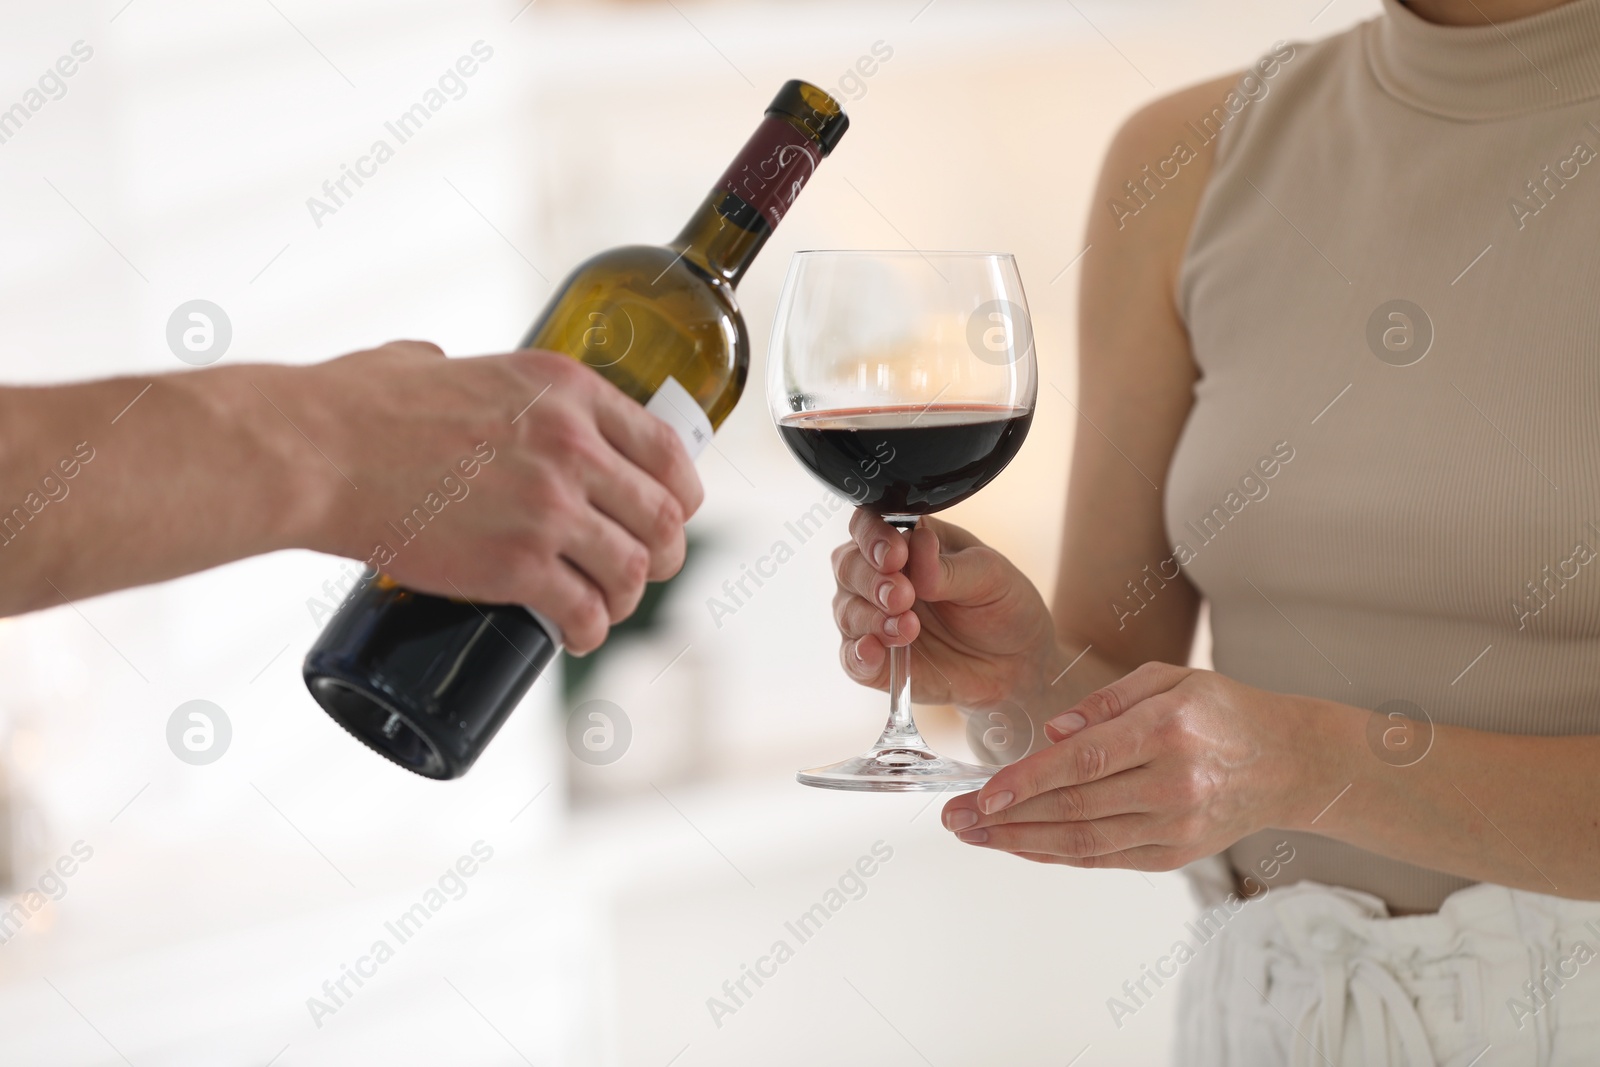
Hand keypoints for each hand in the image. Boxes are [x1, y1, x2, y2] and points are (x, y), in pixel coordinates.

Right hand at [289, 341, 702, 653]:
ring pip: (633, 569)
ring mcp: (550, 508)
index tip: (670, 514)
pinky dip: (589, 630)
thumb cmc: (361, 406)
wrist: (318, 454)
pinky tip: (577, 633)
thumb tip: (445, 370)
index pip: (666, 449)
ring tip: (606, 607)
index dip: (679, 493)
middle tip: (643, 570)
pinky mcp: (518, 565)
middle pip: (662, 516)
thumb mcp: (444, 361)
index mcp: (568, 390)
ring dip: (627, 598)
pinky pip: (584, 609)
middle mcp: (573, 447)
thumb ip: (468, 371)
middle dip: (664, 553)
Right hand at [831, 509, 1058, 708]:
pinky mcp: (877, 662)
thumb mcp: (989, 576)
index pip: (868, 526)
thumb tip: (917, 546)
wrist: (1017, 662)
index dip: (872, 537)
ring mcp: (874, 619)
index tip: (896, 556)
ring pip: (846, 611)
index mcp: (906, 543)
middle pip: (848, 566)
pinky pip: (851, 658)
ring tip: (908, 628)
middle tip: (903, 597)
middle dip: (871, 581)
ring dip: (870, 618)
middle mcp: (880, 577)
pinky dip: (857, 655)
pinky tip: (873, 652)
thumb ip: (949, 566)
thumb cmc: (1000, 605)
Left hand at [940, 663, 1317, 869]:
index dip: (1028, 781)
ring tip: (974, 836)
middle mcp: (1172, 785)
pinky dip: (1055, 856)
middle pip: (1074, 808)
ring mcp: (1175, 826)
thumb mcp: (1169, 677)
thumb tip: (1052, 733)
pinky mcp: (1174, 854)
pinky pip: (1103, 859)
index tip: (983, 792)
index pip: (1084, 762)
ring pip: (1083, 842)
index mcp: (1168, 730)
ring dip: (1020, 842)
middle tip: (955, 818)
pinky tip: (1019, 845)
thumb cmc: (1221, 711)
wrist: (1289, 763)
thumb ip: (1106, 701)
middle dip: (1006, 817)